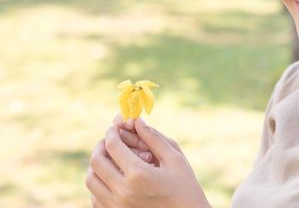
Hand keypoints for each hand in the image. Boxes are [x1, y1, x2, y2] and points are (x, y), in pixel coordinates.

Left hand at [86, 118, 210, 207]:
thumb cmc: (185, 187)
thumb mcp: (174, 159)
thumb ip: (154, 138)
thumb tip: (137, 121)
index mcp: (138, 175)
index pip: (113, 146)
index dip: (111, 132)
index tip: (114, 127)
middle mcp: (123, 192)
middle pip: (96, 162)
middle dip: (101, 145)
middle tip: (110, 140)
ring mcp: (117, 206)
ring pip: (91, 180)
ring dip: (97, 165)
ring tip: (110, 158)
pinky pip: (95, 197)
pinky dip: (99, 183)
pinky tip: (113, 177)